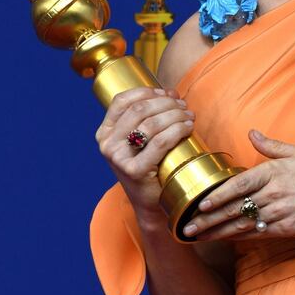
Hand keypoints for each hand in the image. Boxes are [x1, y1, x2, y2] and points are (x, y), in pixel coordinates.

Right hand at [95, 87, 195, 216]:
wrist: (151, 203)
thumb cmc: (151, 168)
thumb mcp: (140, 141)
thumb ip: (146, 118)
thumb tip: (170, 92)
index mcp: (105, 133)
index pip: (122, 101)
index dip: (147, 92)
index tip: (168, 92)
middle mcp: (107, 144)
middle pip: (140, 110)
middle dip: (166, 103)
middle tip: (183, 105)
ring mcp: (118, 158)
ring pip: (151, 123)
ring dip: (175, 114)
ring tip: (189, 115)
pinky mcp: (134, 170)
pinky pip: (161, 142)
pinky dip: (178, 130)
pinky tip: (188, 127)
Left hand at [184, 130, 294, 240]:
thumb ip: (273, 146)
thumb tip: (252, 133)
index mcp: (275, 172)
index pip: (237, 184)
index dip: (216, 196)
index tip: (198, 204)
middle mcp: (274, 194)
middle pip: (235, 208)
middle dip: (208, 219)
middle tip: (186, 226)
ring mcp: (281, 213)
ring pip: (242, 225)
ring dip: (218, 232)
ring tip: (198, 237)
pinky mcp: (288, 229)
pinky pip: (258, 234)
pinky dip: (239, 237)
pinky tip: (224, 240)